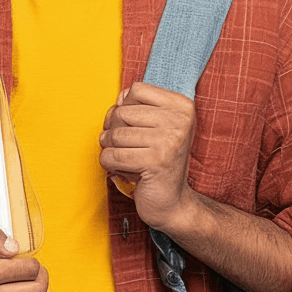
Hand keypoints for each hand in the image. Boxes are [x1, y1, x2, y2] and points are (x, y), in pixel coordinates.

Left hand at [99, 81, 195, 229]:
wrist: (172, 201)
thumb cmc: (158, 160)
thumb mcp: (155, 126)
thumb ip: (138, 106)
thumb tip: (120, 97)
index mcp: (182, 106)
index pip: (136, 90)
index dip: (125, 107)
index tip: (133, 126)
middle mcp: (180, 120)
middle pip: (122, 112)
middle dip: (115, 131)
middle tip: (127, 147)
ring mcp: (170, 141)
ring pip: (114, 135)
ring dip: (111, 149)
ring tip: (126, 158)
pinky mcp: (156, 162)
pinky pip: (113, 155)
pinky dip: (109, 164)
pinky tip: (123, 170)